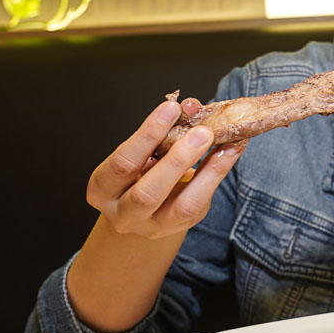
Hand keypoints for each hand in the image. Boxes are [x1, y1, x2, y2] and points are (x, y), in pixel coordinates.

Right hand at [86, 99, 244, 239]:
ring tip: (225, 144)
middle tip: (202, 132)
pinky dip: (218, 175)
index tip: (171, 108)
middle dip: (177, 160)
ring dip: (207, 172)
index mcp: (102, 188)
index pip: (123, 162)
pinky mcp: (180, 226)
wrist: (142, 209)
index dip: (147, 134)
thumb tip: (191, 106)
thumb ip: (162, 131)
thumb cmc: (139, 169)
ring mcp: (152, 226)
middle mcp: (123, 213)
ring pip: (182, 206)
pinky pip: (202, 204)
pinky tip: (231, 152)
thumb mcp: (141, 152)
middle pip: (147, 193)